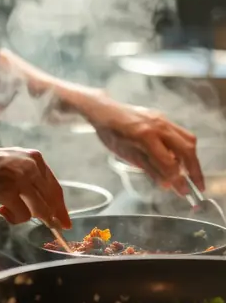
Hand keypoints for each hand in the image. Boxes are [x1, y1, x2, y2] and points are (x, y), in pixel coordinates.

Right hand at [0, 147, 70, 227]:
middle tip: (52, 228)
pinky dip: (14, 218)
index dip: (61, 208)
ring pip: (39, 210)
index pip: (54, 187)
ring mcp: (20, 178)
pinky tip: (1, 210)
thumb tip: (50, 207)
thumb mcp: (13, 163)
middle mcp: (31, 165)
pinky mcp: (7, 190)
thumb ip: (31, 178)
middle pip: (50, 201)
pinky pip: (22, 214)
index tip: (65, 222)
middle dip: (50, 217)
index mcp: (35, 157)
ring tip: (7, 211)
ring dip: (25, 217)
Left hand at [85, 96, 202, 194]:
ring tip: (189, 174)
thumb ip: (149, 169)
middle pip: (186, 149)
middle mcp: (158, 126)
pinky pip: (181, 133)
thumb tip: (167, 184)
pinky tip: (178, 159)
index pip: (169, 162)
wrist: (105, 111)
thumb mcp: (127, 155)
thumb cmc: (111, 134)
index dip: (177, 179)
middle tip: (197, 186)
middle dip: (195, 170)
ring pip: (188, 139)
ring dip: (192, 158)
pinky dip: (184, 148)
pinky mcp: (163, 117)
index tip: (183, 191)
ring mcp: (162, 119)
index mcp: (145, 137)